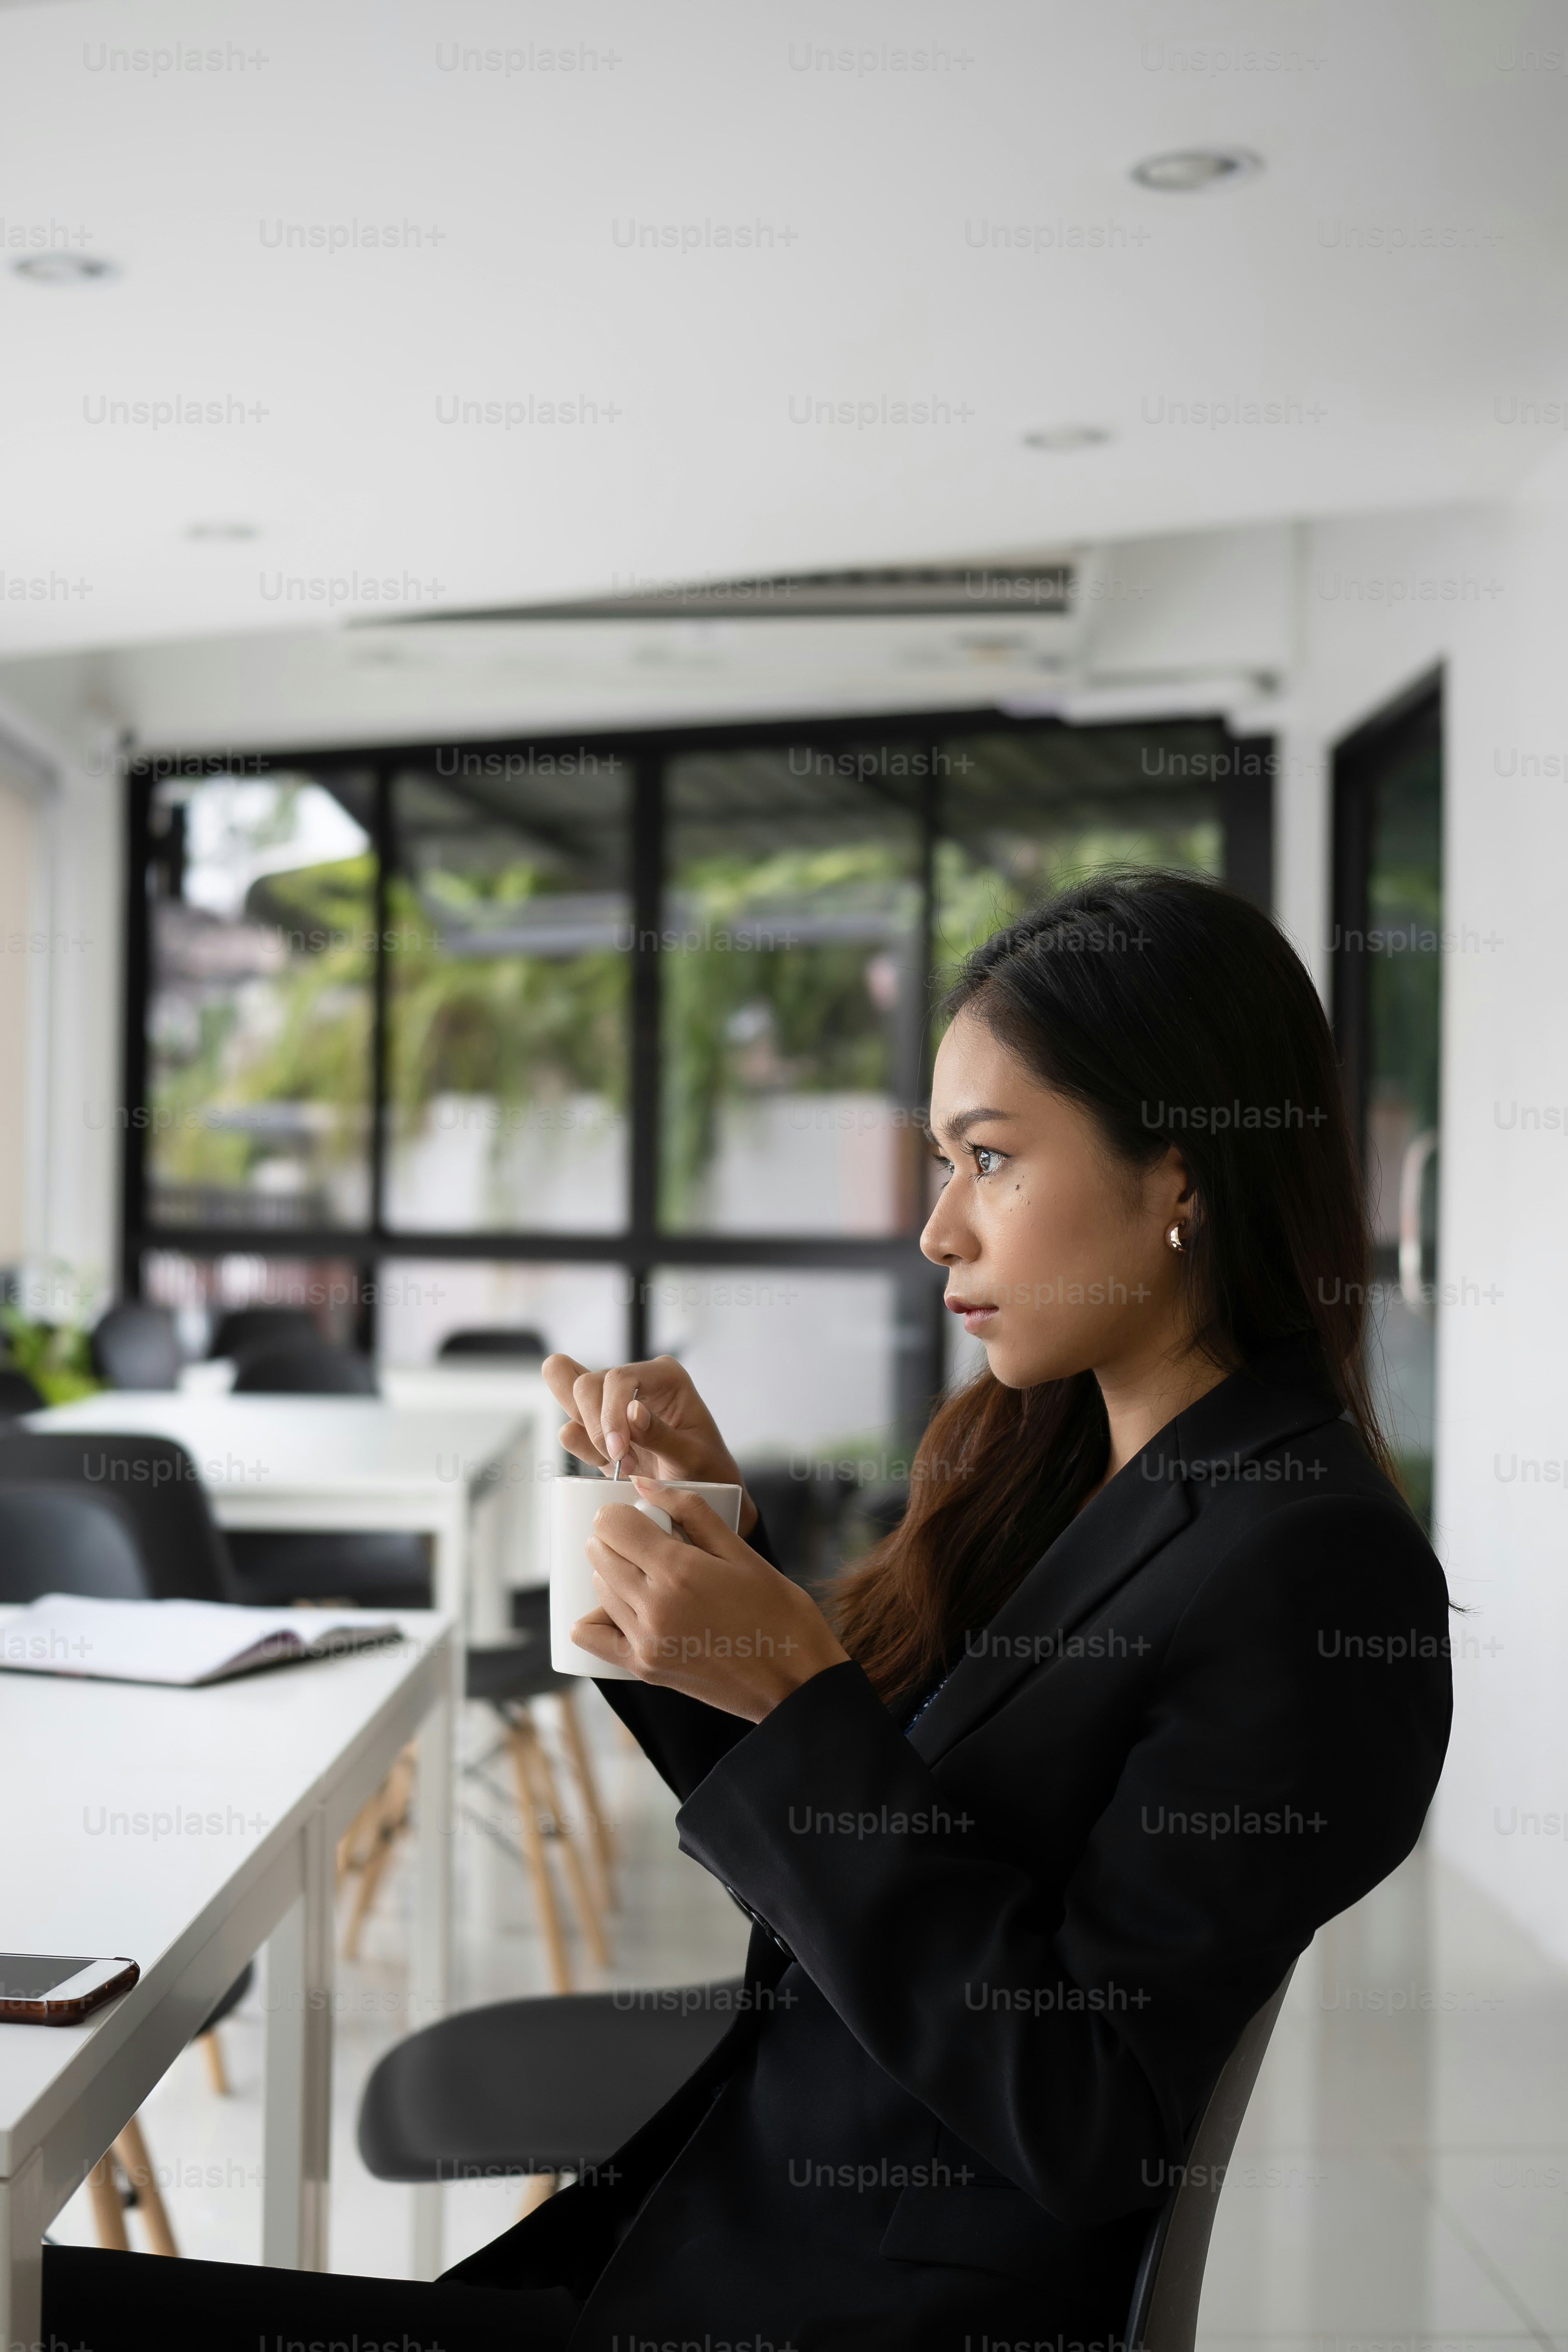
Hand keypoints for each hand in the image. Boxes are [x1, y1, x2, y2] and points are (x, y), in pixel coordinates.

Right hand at [543, 1352, 757, 1535]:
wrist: (700, 1497)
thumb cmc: (707, 1472)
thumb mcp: (694, 1458)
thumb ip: (662, 1436)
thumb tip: (632, 1411)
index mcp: (665, 1377)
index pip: (619, 1378)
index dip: (610, 1413)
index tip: (618, 1451)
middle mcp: (636, 1382)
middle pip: (588, 1384)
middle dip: (597, 1426)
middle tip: (621, 1462)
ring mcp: (613, 1403)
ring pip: (572, 1399)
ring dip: (588, 1436)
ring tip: (619, 1464)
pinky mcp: (599, 1428)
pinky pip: (571, 1429)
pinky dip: (583, 1449)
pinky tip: (610, 1465)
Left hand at [572, 1479, 849, 1720]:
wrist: (796, 1680)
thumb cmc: (779, 1611)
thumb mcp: (742, 1552)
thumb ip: (691, 1511)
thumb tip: (643, 1485)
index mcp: (679, 1570)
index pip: (613, 1524)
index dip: (621, 1511)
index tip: (641, 1516)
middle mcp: (653, 1606)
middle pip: (600, 1553)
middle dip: (617, 1538)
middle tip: (648, 1542)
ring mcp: (645, 1641)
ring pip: (599, 1588)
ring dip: (613, 1572)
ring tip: (648, 1573)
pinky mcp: (644, 1668)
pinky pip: (592, 1635)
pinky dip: (597, 1616)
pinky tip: (624, 1608)